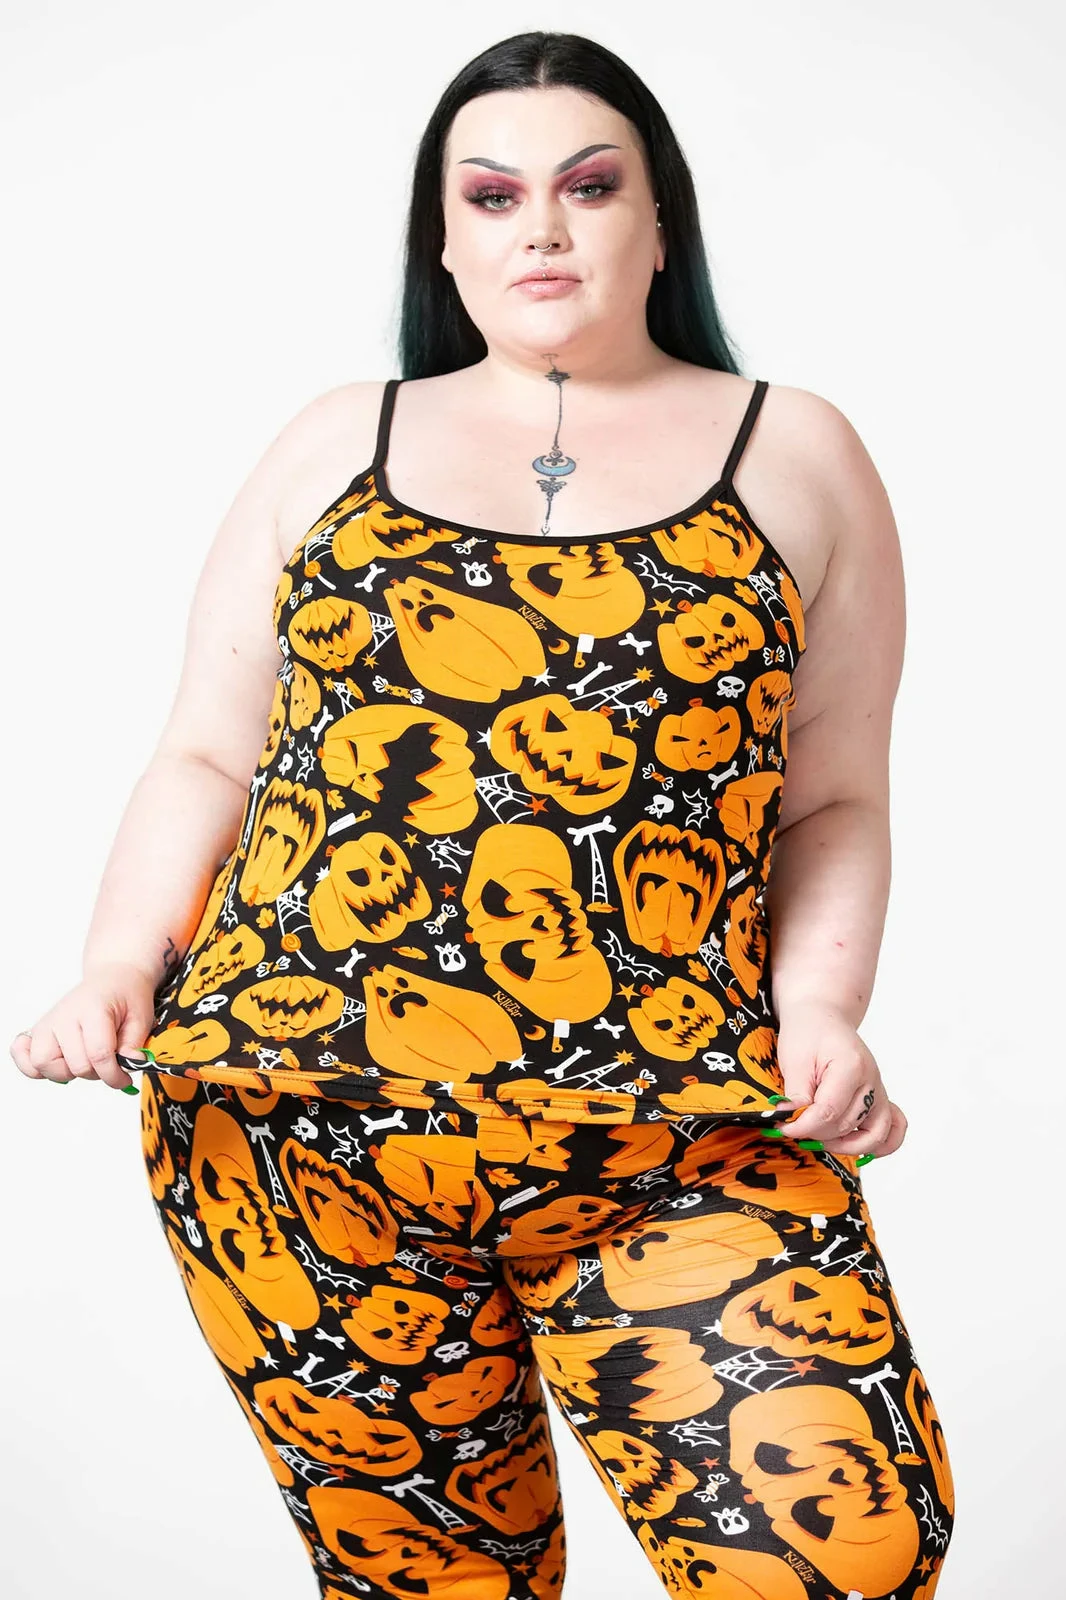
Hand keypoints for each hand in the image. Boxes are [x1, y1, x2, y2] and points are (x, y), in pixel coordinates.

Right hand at [9, 961, 157, 1090]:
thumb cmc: (125, 996)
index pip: (99, 1054)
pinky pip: (23, 1056)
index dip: (114, 1074)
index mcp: (93, 1009)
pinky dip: (33, 1066)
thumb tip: (131, 1065)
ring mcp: (48, 1023)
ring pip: (44, 1064)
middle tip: (108, 1065)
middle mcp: (65, 1015)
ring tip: (84, 1062)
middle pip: (74, 1064)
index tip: (124, 1078)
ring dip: (66, 1072)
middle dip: (96, 1073)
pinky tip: (55, 1063)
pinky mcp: (37, 1031)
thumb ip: (133, 1045)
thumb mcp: (141, 1017)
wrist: (112, 979)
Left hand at [768, 999, 906, 1159]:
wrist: (822, 1016)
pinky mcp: (879, 1100)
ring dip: (845, 1146)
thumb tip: (789, 1121)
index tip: (783, 1127)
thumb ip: (796, 1094)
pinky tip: (852, 1145)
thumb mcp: (794, 1059)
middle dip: (816, 1133)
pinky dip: (878, 1145)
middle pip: (847, 1125)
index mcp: (851, 1067)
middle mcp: (871, 1082)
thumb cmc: (808, 1032)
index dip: (803, 1126)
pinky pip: (893, 1130)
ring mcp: (879, 1092)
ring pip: (874, 1136)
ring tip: (818, 1140)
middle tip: (792, 1126)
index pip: (829, 1112)